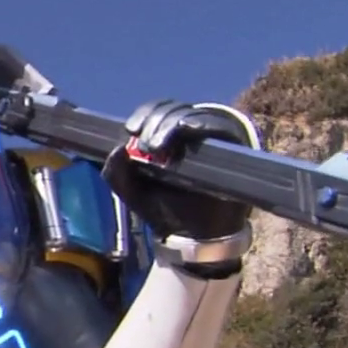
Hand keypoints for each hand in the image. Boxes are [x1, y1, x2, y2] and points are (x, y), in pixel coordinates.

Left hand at [103, 100, 255, 242]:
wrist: (198, 238)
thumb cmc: (167, 212)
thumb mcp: (133, 194)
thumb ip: (116, 174)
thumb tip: (117, 148)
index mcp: (165, 139)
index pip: (158, 111)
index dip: (145, 114)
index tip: (132, 129)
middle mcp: (189, 134)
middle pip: (172, 109)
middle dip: (156, 122)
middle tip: (147, 145)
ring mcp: (211, 137)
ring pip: (192, 113)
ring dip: (172, 123)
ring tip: (158, 146)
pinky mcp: (231, 144)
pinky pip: (218, 124)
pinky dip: (201, 123)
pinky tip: (188, 128)